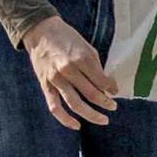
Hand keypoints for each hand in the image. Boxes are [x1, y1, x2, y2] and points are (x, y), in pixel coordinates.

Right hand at [20, 14, 119, 128]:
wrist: (40, 31)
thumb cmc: (66, 37)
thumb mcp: (86, 46)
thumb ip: (95, 65)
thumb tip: (106, 83)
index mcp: (81, 58)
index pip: (101, 80)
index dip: (111, 89)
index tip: (115, 92)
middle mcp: (69, 70)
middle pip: (90, 94)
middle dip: (105, 103)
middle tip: (113, 108)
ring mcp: (56, 80)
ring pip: (75, 104)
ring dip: (91, 115)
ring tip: (103, 120)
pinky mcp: (45, 86)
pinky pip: (54, 107)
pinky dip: (65, 119)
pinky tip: (76, 125)